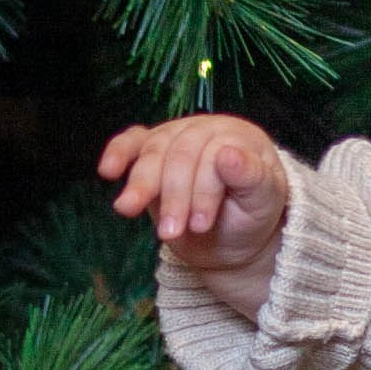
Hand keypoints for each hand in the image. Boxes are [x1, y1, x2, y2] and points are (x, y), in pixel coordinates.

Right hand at [100, 115, 289, 313]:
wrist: (231, 239)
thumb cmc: (250, 217)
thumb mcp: (262, 203)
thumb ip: (251, 178)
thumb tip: (228, 154)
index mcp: (239, 137)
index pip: (214, 155)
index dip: (204, 191)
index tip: (201, 226)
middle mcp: (206, 130)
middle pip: (180, 154)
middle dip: (173, 196)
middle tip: (170, 233)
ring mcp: (177, 136)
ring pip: (154, 150)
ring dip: (140, 183)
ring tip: (127, 211)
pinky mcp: (152, 150)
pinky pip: (132, 142)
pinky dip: (118, 153)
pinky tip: (108, 170)